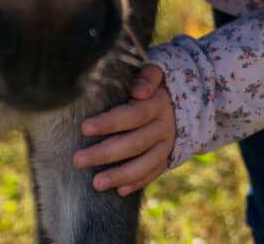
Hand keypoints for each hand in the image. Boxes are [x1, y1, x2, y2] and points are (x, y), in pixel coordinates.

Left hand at [72, 63, 175, 194]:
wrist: (186, 98)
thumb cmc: (157, 83)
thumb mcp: (157, 71)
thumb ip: (147, 76)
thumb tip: (138, 91)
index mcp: (159, 103)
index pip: (134, 115)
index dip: (110, 122)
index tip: (84, 128)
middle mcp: (166, 126)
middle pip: (136, 142)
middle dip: (106, 153)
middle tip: (78, 160)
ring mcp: (168, 144)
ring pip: (146, 163)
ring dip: (121, 175)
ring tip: (96, 183)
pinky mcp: (168, 156)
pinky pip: (154, 172)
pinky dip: (138, 182)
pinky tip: (119, 191)